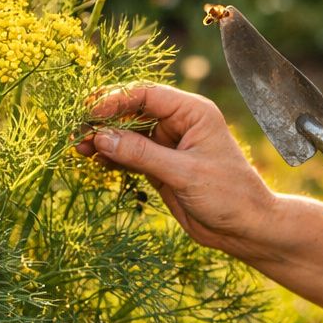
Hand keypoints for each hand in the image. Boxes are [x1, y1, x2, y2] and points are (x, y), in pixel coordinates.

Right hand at [75, 83, 278, 257]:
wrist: (244, 228)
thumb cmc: (228, 194)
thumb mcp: (184, 173)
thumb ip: (142, 154)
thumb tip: (102, 137)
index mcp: (192, 112)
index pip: (146, 95)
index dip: (115, 100)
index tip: (89, 113)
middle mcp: (178, 123)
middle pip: (131, 111)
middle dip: (104, 120)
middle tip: (77, 132)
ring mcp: (167, 145)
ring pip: (126, 134)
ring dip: (104, 139)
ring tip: (79, 148)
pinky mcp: (160, 166)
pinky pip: (129, 155)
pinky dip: (112, 157)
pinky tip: (95, 161)